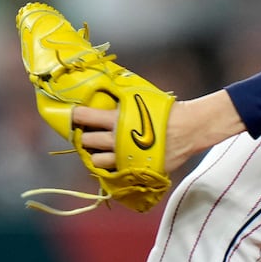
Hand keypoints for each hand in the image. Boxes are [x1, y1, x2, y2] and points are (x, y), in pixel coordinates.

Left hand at [74, 92, 245, 173]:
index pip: (85, 117)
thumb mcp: (141, 97)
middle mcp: (117, 140)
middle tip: (88, 132)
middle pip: (87, 141)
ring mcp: (125, 159)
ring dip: (95, 155)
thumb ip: (121, 98)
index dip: (76, 116)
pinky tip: (113, 160)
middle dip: (85, 136)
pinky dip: (110, 168)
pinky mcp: (134, 171)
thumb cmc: (165, 110)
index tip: (73, 116)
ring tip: (99, 149)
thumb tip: (105, 87)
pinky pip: (113, 174)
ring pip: (96, 161)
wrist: (188, 129)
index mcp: (117, 119)